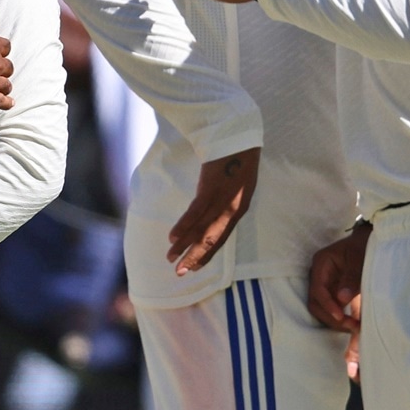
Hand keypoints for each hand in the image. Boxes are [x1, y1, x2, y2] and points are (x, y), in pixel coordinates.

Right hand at [167, 147, 259, 273]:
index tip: (194, 267)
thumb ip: (225, 199)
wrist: (238, 136)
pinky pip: (196, 212)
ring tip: (171, 258)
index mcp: (238, 209)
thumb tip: (212, 209)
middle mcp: (233, 209)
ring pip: (203, 229)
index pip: (221, 238)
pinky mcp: (211, 188)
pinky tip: (174, 237)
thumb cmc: (235, 158)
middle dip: (195, 257)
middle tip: (180, 273)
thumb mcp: (236, 183)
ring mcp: (223, 200)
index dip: (207, 254)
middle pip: (212, 239)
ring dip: (185, 246)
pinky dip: (185, 226)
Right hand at [308, 225, 369, 381]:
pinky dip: (342, 320)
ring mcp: (326, 285)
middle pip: (315, 303)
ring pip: (322, 310)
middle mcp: (320, 276)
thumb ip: (352, 277)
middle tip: (351, 326)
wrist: (372, 242)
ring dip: (336, 321)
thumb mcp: (360, 258)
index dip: (327, 305)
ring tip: (356, 328)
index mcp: (322, 264)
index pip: (317, 290)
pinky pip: (333, 310)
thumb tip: (342, 299)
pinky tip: (355, 326)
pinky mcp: (335, 293)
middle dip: (331, 317)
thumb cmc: (365, 246)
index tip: (341, 317)